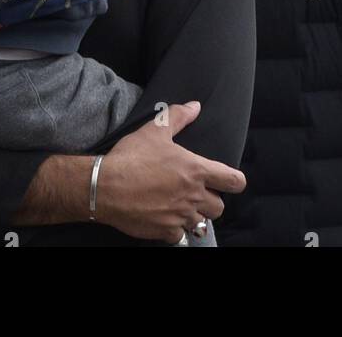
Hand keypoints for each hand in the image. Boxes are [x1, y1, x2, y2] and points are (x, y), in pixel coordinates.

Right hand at [95, 100, 245, 243]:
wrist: (106, 186)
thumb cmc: (133, 156)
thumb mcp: (155, 129)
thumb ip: (179, 116)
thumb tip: (196, 106)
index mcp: (196, 170)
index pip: (233, 181)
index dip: (235, 181)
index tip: (228, 180)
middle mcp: (193, 196)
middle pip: (219, 207)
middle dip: (212, 200)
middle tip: (197, 192)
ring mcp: (180, 217)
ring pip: (201, 224)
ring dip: (194, 215)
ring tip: (181, 206)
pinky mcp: (165, 231)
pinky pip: (180, 236)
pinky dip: (175, 229)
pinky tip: (165, 218)